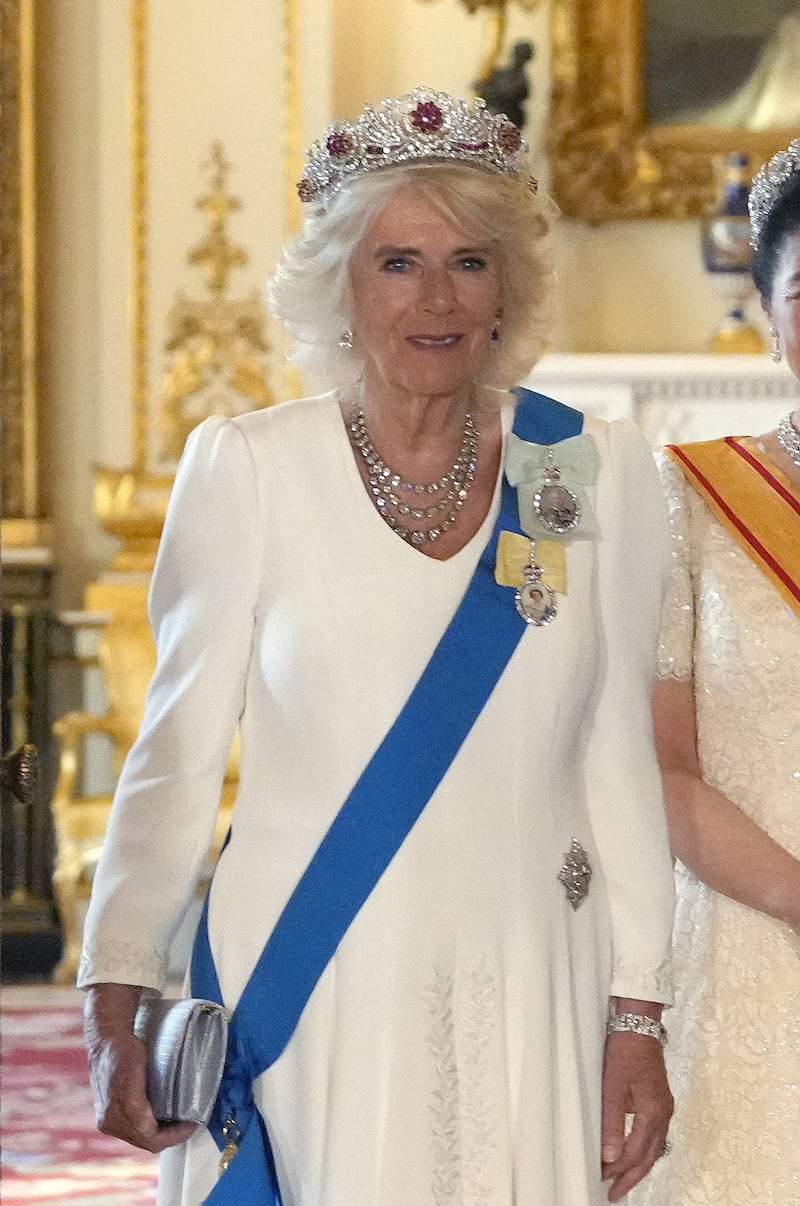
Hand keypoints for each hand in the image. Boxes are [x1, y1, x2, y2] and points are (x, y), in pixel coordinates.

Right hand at [84, 983, 196, 1152]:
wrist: (107, 1040)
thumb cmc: (122, 1052)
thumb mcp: (132, 1072)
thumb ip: (136, 1105)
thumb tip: (147, 1128)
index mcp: (113, 1116)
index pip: (150, 1138)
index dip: (175, 1134)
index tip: (193, 1122)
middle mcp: (109, 1123)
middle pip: (147, 1142)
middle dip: (172, 1136)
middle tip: (191, 1123)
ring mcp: (109, 1120)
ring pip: (142, 1138)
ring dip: (163, 1134)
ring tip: (181, 1122)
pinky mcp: (112, 1114)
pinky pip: (137, 1130)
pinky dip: (153, 1127)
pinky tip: (165, 1117)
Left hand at [600, 1030, 672, 1201]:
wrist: (639, 1024)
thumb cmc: (625, 1050)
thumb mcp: (613, 1086)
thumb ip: (611, 1122)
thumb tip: (609, 1156)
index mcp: (654, 1112)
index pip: (635, 1152)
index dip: (618, 1169)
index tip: (602, 1179)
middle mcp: (663, 1114)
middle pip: (649, 1156)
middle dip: (632, 1176)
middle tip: (614, 1194)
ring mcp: (663, 1107)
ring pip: (654, 1147)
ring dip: (639, 1166)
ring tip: (623, 1181)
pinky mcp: (659, 1100)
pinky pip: (654, 1135)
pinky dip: (644, 1150)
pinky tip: (634, 1154)